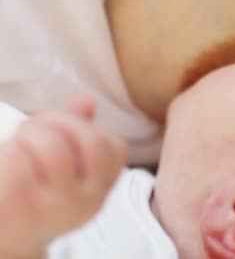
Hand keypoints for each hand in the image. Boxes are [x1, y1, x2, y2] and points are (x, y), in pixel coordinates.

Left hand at [0, 97, 126, 257]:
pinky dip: (8, 151)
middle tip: (34, 130)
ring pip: (53, 145)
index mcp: (100, 189)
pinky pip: (19, 159)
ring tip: (17, 146)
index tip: (60, 133)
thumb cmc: (30, 194)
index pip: (115, 147)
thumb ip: (77, 129)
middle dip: (59, 123)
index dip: (84, 128)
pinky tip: (5, 163)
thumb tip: (87, 100)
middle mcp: (86, 201)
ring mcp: (55, 206)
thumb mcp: (62, 164)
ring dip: (28, 135)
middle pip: (92, 141)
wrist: (2, 241)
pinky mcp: (20, 207)